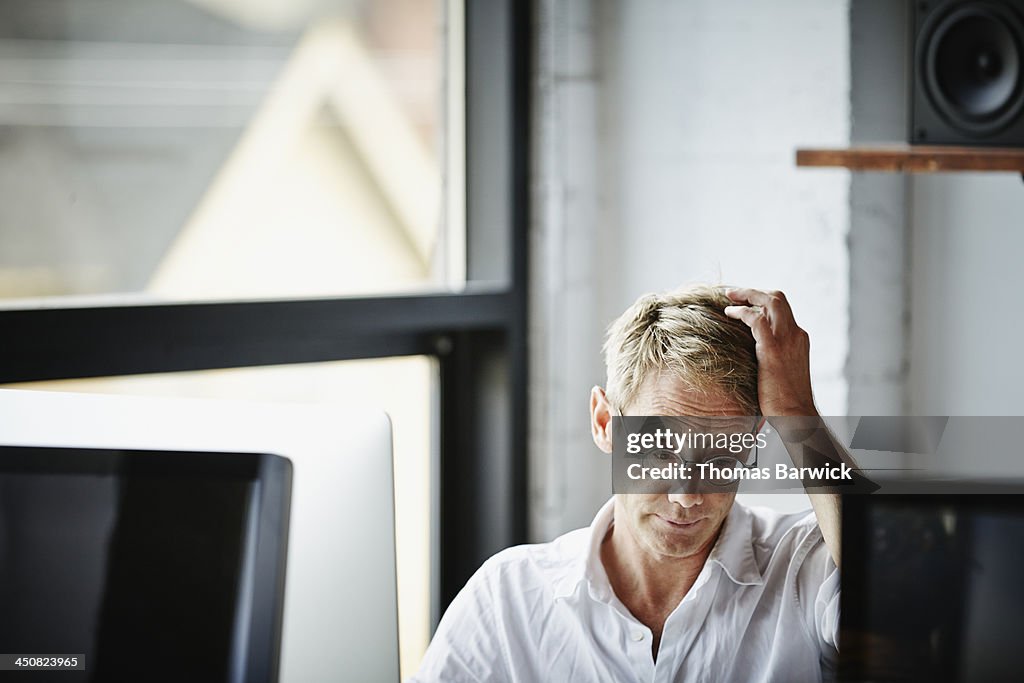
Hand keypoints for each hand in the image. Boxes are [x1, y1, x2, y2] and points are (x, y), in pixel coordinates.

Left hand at [723, 287, 816, 417]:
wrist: (795, 414)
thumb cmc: (785, 398)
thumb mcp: (782, 369)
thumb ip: (772, 353)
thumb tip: (753, 350)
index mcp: (798, 338)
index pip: (782, 309)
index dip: (761, 301)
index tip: (744, 302)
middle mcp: (795, 334)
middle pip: (778, 298)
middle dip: (754, 291)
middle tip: (733, 293)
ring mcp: (786, 340)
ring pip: (770, 301)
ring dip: (747, 294)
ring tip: (728, 296)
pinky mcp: (773, 349)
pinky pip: (756, 320)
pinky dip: (741, 312)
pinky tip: (729, 314)